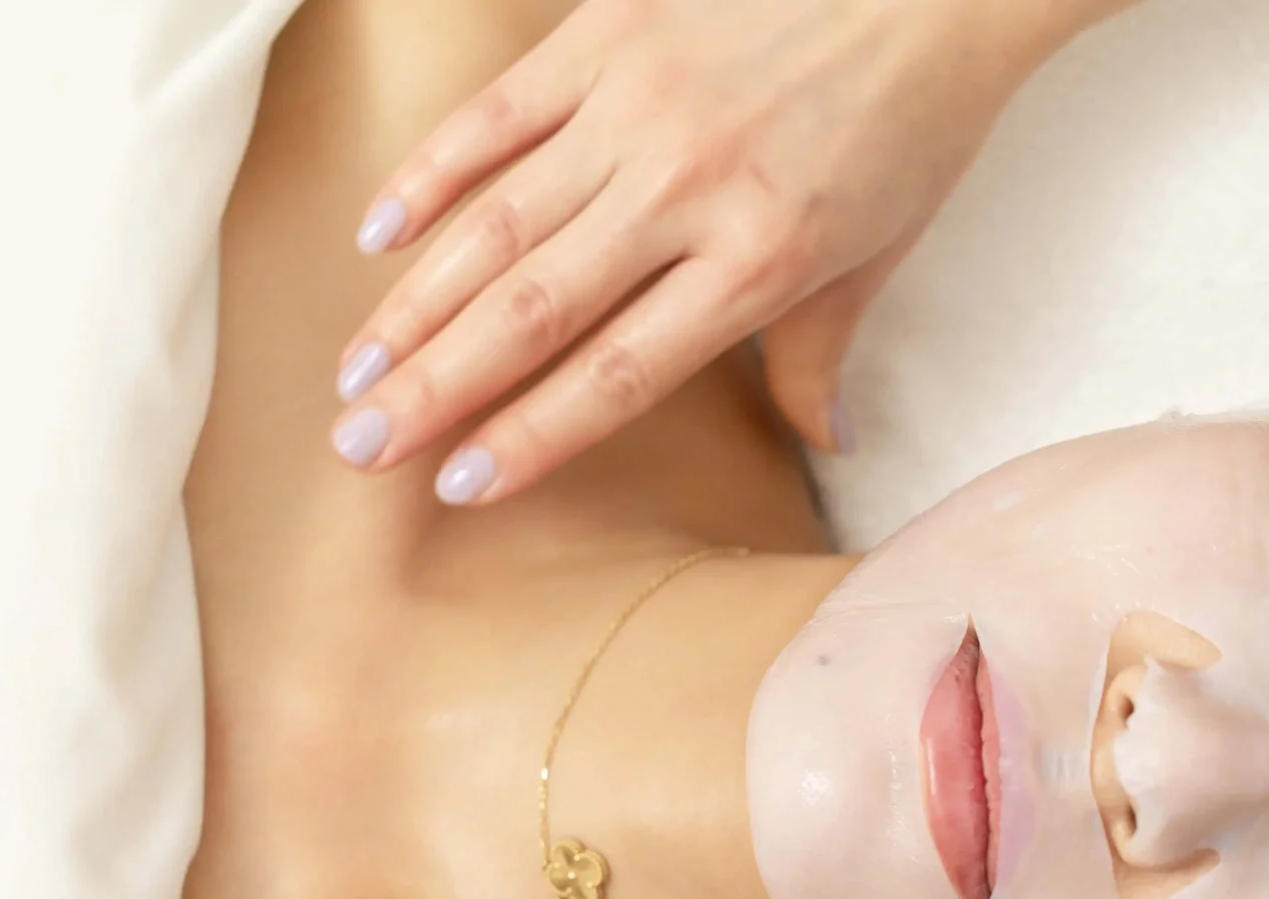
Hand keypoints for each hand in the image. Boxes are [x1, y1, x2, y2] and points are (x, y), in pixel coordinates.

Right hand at [327, 0, 1126, 502]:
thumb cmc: (912, 124)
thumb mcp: (881, 254)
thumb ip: (822, 351)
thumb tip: (823, 443)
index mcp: (758, 260)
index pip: (619, 372)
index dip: (532, 435)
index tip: (460, 485)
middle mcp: (684, 192)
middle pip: (533, 310)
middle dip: (436, 387)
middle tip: (358, 445)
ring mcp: (637, 109)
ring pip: (495, 222)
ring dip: (414, 302)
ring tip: (356, 369)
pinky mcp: (607, 36)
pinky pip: (497, 115)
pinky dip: (431, 173)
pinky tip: (377, 234)